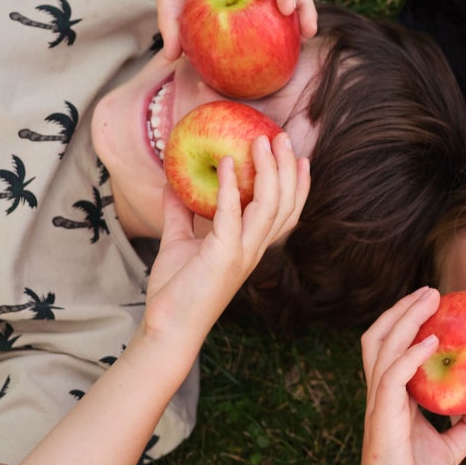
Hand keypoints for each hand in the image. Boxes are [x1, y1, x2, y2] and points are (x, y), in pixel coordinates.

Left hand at [140, 133, 309, 355]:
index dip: (297, 185)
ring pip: (269, 205)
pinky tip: (226, 163)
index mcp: (251, 247)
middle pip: (285, 203)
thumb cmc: (175, 292)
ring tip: (260, 140)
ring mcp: (242, 253)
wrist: (167, 328)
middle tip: (280, 136)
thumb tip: (172, 185)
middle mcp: (254, 250)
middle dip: (286, 167)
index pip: (285, 213)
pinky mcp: (224, 256)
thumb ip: (180, 215)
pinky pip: (231, 214)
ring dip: (268, 169)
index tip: (298, 157)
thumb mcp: (178, 243)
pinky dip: (230, 186)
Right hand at [352, 288, 465, 464]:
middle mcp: (380, 396)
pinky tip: (431, 344)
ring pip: (381, 348)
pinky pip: (391, 378)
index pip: (391, 347)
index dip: (407, 321)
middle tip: (432, 291)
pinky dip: (409, 356)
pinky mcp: (382, 421)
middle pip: (379, 337)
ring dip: (404, 320)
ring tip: (429, 301)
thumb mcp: (454, 446)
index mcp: (391, 398)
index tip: (435, 302)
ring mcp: (377, 406)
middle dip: (402, 309)